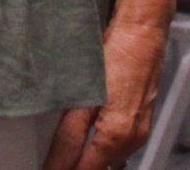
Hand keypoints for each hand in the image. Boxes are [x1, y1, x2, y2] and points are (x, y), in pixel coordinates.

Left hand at [43, 15, 167, 169]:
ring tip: (65, 153)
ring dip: (88, 161)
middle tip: (52, 160)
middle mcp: (132, 141)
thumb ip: (70, 135)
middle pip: (98, 169)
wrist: (143, 32)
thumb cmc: (114, 55)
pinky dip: (102, 151)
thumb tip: (56, 164)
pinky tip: (88, 141)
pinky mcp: (142, 123)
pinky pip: (119, 149)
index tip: (46, 168)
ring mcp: (140, 133)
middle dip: (75, 166)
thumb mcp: (84, 97)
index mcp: (115, 136)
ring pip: (109, 162)